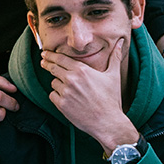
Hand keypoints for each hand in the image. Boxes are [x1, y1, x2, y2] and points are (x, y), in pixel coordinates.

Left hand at [40, 38, 137, 153]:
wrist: (108, 122)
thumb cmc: (111, 99)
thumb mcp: (114, 75)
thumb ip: (114, 57)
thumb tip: (120, 42)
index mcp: (82, 70)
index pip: (61, 59)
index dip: (51, 55)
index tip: (45, 53)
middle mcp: (71, 80)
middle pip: (53, 68)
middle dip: (47, 64)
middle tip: (43, 62)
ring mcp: (65, 93)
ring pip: (53, 83)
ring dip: (57, 84)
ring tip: (67, 89)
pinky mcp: (62, 105)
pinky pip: (52, 96)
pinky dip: (56, 96)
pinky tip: (65, 98)